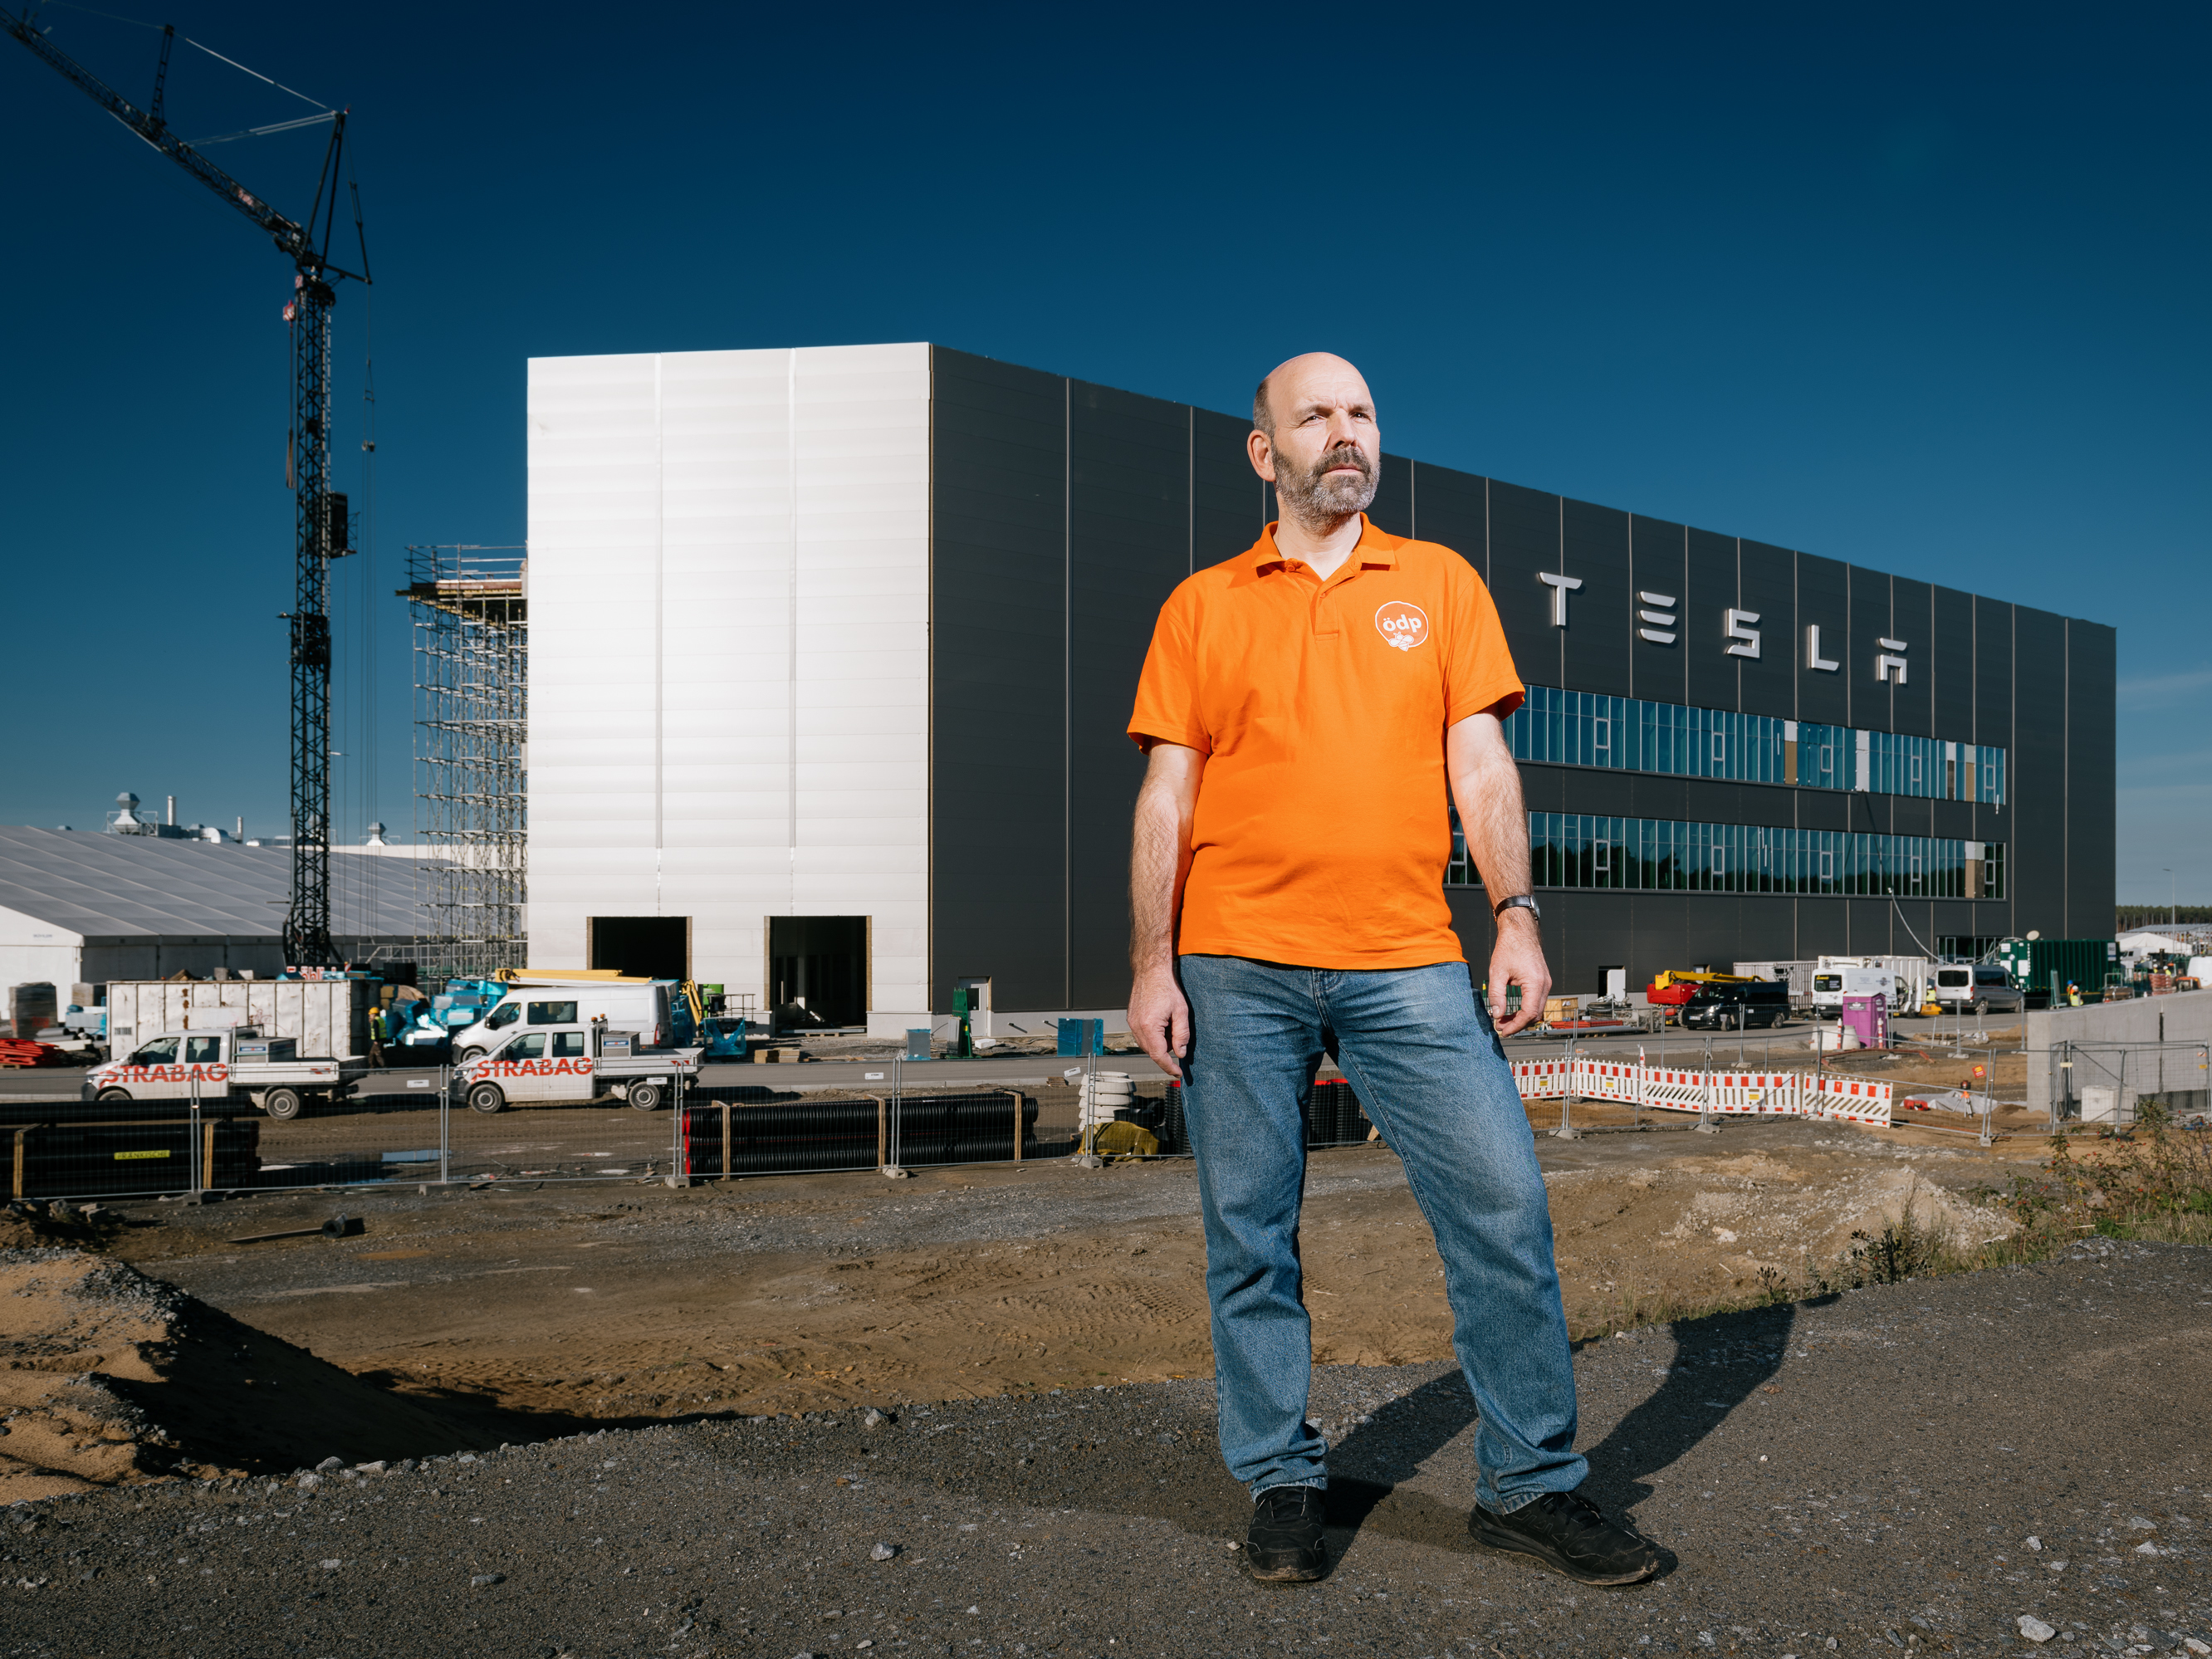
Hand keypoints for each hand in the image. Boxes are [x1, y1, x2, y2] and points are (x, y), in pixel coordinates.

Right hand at [1127, 966, 1190, 1081]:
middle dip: (1165, 1055)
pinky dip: (1153, 1038)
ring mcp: (1132, 1023)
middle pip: (1151, 1052)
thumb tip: (1180, 1053)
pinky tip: (1162, 1027)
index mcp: (1149, 1026)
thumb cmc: (1166, 988)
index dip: (1169, 1067)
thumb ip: (1182, 1034)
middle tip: (1179, 1048)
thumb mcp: (1181, 1011)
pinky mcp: (1131, 1019)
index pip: (1158, 1055)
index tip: (1177, 1072)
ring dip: (1159, 1045)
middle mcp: (1137, 1027)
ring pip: (1146, 1045)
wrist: (1150, 972)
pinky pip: (1142, 1036)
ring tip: (1170, 1031)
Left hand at [1487, 912, 1550, 1036]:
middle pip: (1535, 1015)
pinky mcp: (1542, 981)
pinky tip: (1512, 1010)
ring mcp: (1545, 983)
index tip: (1502, 1030)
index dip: (1515, 1025)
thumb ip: (1496, 995)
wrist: (1519, 931)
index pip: (1529, 1014)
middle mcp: (1544, 985)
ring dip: (1522, 1017)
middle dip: (1518, 1024)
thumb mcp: (1497, 972)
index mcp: (1535, 983)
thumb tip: (1496, 1014)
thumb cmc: (1509, 947)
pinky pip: (1537, 1001)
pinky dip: (1525, 1009)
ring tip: (1503, 1019)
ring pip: (1537, 1009)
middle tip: (1500, 1027)